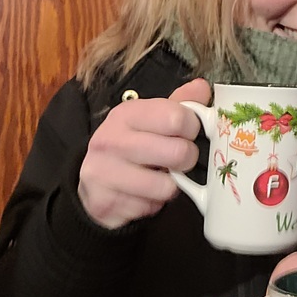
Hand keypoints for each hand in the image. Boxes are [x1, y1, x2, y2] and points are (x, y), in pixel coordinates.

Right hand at [77, 78, 210, 227]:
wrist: (94, 180)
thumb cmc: (131, 144)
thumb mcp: (152, 118)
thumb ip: (180, 103)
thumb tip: (202, 88)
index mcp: (126, 113)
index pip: (177, 117)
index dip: (193, 128)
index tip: (189, 133)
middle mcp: (110, 140)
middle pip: (178, 152)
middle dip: (187, 159)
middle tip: (181, 159)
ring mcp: (102, 173)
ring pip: (166, 187)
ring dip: (171, 186)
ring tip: (161, 177)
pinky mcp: (104, 203)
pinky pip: (149, 208)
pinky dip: (153, 204)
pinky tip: (143, 193)